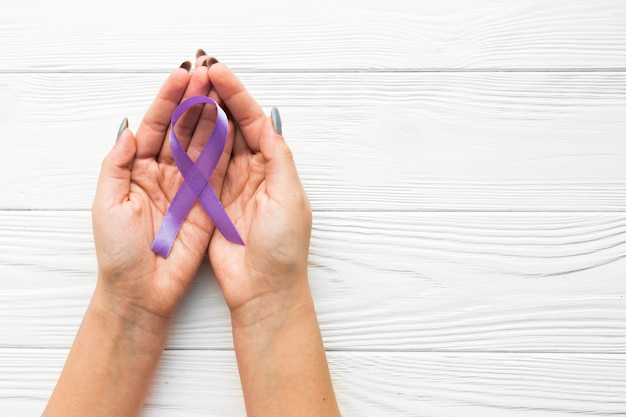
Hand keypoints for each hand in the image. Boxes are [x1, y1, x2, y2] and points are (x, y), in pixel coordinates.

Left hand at [91, 60, 232, 325]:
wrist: (142, 289)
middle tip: (208, 74)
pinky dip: (225, 148)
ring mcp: (187, 187)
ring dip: (211, 118)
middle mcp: (164, 173)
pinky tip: (232, 125)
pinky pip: (217, 171)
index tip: (182, 77)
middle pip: (182, 130)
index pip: (156, 127)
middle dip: (194, 101)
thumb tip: (130, 130)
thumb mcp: (107, 202)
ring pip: (202, 145)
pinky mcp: (207, 203)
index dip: (168, 101)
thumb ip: (117, 164)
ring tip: (222, 91)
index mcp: (137, 169)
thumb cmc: (118, 251)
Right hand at [203, 62, 339, 416]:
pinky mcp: (210, 202)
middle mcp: (253, 171)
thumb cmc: (283, 247)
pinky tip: (177, 125)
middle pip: (233, 125)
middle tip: (197, 70)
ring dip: (201, 116)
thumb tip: (268, 120)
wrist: (264, 289)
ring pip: (213, 141)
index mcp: (274, 166)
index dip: (236, 96)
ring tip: (185, 89)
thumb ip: (278, 157)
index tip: (217, 73)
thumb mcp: (289, 197)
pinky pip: (198, 167)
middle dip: (217, 98)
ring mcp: (230, 185)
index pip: (254, 122)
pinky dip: (188, 146)